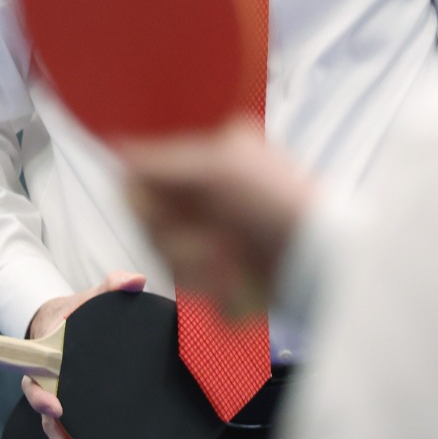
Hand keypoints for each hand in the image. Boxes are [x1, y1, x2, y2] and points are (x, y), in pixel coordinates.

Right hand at [23, 268, 145, 438]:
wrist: (68, 325)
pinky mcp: (78, 414)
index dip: (40, 397)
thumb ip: (112, 285)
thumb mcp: (91, 296)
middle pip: (47, 421)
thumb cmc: (78, 312)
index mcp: (45, 362)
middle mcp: (49, 388)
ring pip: (61, 437)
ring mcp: (63, 404)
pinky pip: (78, 437)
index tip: (55, 406)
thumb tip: (137, 280)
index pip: (34, 383)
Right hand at [118, 118, 312, 315]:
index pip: (144, 178)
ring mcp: (215, 235)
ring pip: (168, 257)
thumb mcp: (219, 169)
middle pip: (152, 222)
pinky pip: (190, 285)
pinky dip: (211, 290)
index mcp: (211, 158)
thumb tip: (118, 148)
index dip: (149, 202)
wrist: (319, 267)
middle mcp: (209, 194)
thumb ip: (163, 162)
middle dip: (179, 239)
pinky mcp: (223, 274)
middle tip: (214, 241)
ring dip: (197, 267)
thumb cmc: (276, 206)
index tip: (162, 212)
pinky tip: (236, 285)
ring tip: (232, 266)